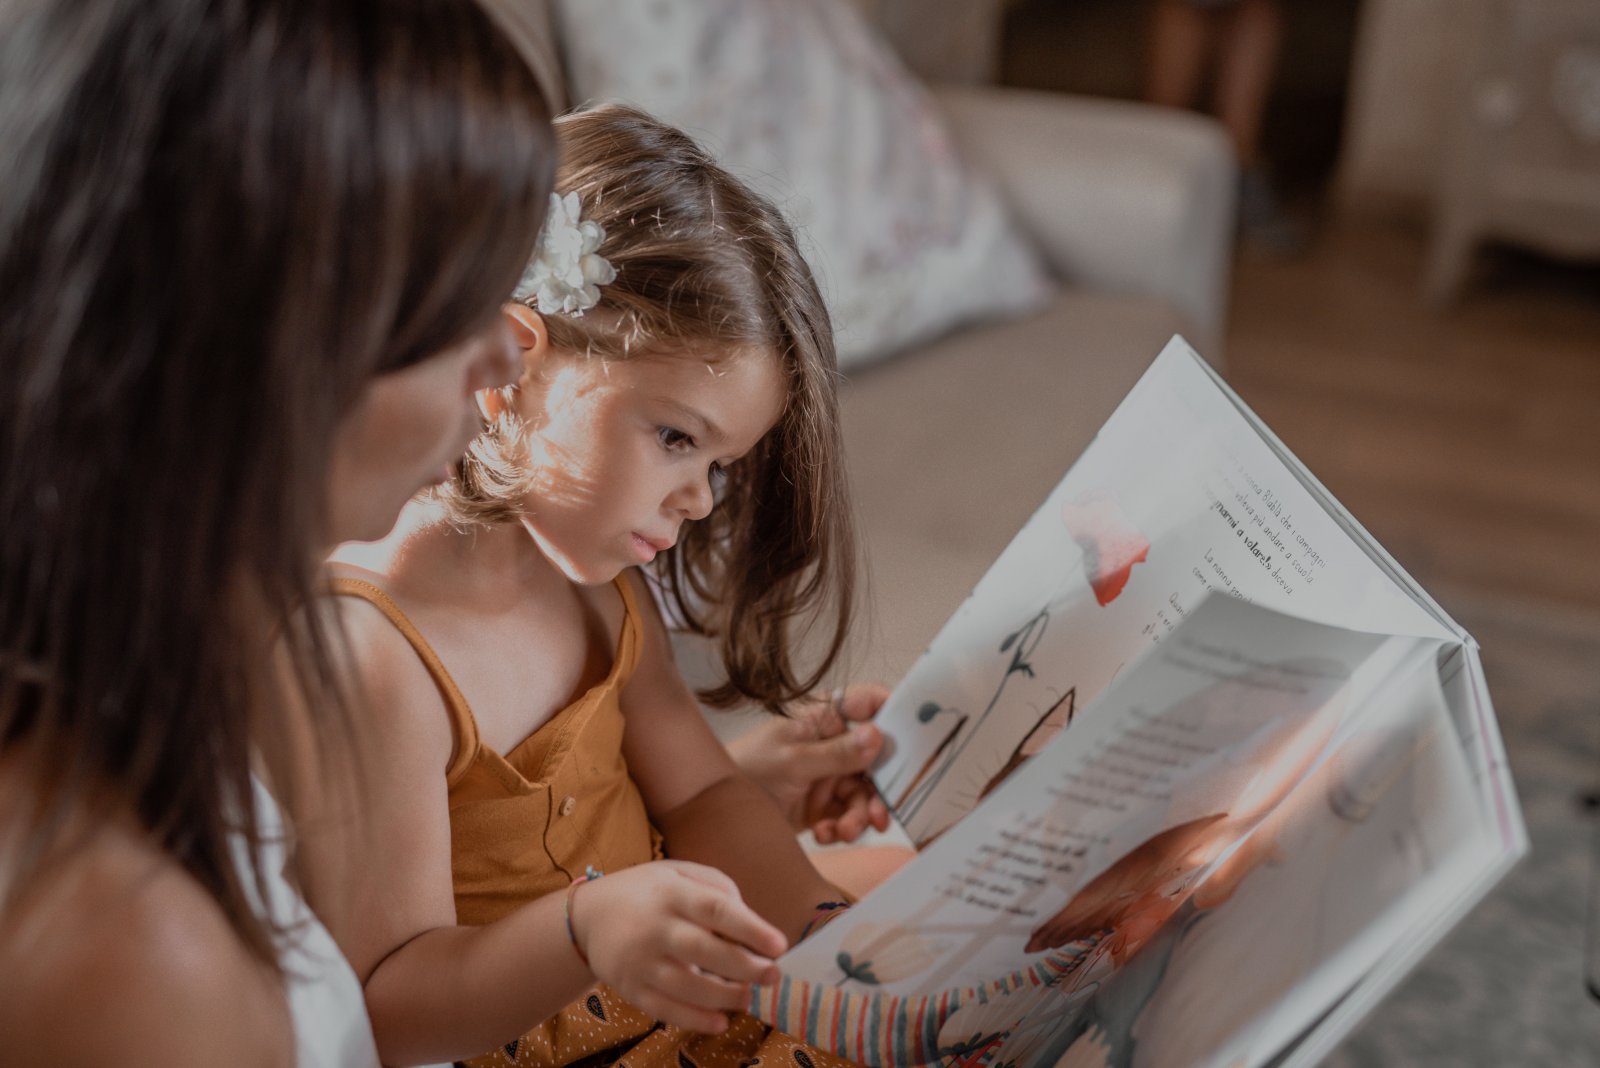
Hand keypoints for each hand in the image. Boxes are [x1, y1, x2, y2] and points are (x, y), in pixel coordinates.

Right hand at [570, 860, 784, 1033]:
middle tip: (773, 975)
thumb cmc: (649, 892)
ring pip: (686, 985)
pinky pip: (665, 1010)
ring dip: (724, 996)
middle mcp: (654, 926)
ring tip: (748, 996)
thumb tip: (752, 926)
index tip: (779, 945)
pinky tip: (721, 1021)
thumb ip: (717, 889)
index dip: (749, 927)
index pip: (714, 909)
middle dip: (744, 966)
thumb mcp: (678, 873)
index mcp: (671, 892)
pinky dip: (695, 1020)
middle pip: (703, 950)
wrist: (588, 915)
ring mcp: (640, 961)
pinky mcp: (630, 989)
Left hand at [728, 683, 890, 843]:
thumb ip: (836, 753)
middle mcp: (832, 742)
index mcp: (823, 718)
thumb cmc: (744, 771)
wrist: (713, 814)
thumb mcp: (791, 763)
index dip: (894, 715)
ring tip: (842, 833)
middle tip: (878, 816)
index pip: (868, 703)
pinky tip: (824, 835)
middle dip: (879, 789)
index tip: (914, 738)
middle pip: (877, 758)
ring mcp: (829, 774)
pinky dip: (842, 828)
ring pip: (866, 792)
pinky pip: (850, 815)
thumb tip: (878, 736)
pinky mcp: (824, 804)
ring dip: (859, 816)